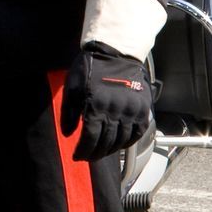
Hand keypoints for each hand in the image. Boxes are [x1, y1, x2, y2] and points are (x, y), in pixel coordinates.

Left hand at [62, 42, 155, 160]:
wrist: (117, 53)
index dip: (83, 150)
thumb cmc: (91, 67)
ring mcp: (132, 111)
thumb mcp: (73, 86)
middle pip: (106, 142)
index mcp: (97, 105)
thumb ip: (68, 111)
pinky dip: (127, 142)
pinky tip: (119, 144)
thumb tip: (68, 133)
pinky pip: (136, 134)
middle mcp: (116, 111)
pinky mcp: (143, 110)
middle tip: (88, 157)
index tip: (77, 156)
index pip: (90, 137)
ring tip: (102, 152)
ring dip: (111, 150)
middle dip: (95, 153)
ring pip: (122, 140)